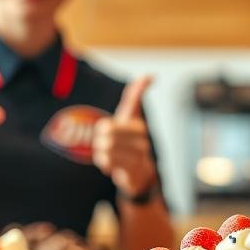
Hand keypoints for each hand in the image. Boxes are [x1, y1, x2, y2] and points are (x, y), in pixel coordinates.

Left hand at [93, 75, 156, 198]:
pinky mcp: (133, 174)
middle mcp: (142, 143)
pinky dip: (104, 163)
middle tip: (101, 142)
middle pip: (107, 137)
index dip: (103, 128)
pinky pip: (110, 165)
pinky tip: (109, 163)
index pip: (110, 125)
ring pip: (108, 151)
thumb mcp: (130, 115)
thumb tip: (150, 76)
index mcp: (139, 127)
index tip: (103, 129)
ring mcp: (139, 159)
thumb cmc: (130, 138)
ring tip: (106, 152)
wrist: (139, 171)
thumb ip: (135, 95)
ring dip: (101, 152)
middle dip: (100, 139)